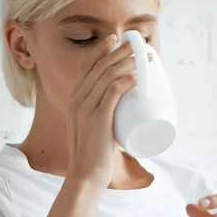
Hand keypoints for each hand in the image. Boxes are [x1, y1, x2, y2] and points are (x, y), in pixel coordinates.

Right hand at [66, 34, 136, 188]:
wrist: (85, 176)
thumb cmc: (93, 155)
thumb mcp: (92, 129)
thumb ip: (101, 118)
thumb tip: (121, 111)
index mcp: (73, 100)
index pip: (87, 68)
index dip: (101, 51)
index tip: (115, 40)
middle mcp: (76, 100)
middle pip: (99, 67)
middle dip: (119, 52)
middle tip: (136, 44)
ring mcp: (85, 109)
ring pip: (107, 77)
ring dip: (126, 63)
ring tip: (143, 57)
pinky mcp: (97, 119)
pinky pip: (112, 94)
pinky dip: (125, 82)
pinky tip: (136, 77)